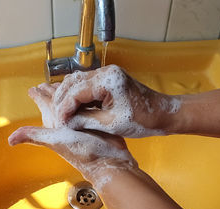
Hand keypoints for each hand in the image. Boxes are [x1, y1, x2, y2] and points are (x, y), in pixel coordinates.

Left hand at [8, 82, 136, 190]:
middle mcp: (67, 121)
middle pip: (57, 101)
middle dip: (52, 91)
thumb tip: (10, 140)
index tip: (34, 87)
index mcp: (55, 123)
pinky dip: (86, 98)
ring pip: (72, 102)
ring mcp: (82, 121)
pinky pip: (89, 105)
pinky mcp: (96, 121)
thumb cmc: (83, 152)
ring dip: (69, 93)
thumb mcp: (55, 140)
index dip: (38, 94)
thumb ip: (34, 136)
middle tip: (48, 83)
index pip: (44, 104)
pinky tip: (87, 95)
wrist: (109, 161)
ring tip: (66, 86)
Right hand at [53, 65, 180, 137]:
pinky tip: (74, 109)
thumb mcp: (110, 124)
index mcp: (107, 81)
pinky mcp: (109, 79)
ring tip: (63, 114)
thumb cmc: (143, 120)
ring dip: (68, 97)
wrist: (163, 114)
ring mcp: (107, 74)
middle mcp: (106, 72)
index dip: (64, 108)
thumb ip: (85, 120)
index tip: (59, 122)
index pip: (75, 92)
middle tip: (57, 118)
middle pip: (72, 82)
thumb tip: (66, 123)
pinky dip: (77, 96)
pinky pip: (86, 84)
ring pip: (77, 82)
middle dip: (62, 101)